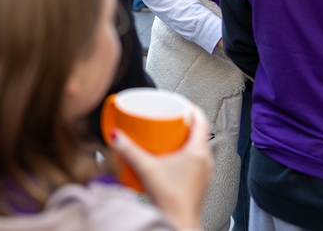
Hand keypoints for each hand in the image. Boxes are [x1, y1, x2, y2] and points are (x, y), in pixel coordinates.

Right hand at [111, 103, 212, 230]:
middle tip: (170, 118)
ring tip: (166, 138)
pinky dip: (183, 155)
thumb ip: (128, 149)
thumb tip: (117, 136)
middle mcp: (205, 162)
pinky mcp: (198, 183)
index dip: (192, 108)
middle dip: (184, 123)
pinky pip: (194, 162)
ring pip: (197, 148)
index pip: (202, 121)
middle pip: (199, 134)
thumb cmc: (172, 200)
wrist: (179, 223)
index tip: (182, 103)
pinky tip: (167, 159)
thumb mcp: (145, 168)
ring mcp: (203, 174)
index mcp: (198, 153)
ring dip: (184, 140)